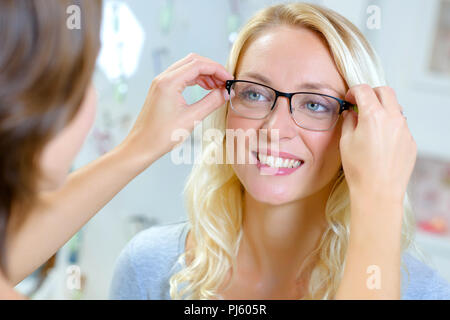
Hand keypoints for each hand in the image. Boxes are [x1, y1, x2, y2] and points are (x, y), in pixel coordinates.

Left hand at [124, 53, 232, 163]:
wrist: (141, 146)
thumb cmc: (162, 135)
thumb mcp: (192, 118)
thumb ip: (211, 102)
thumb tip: (226, 93)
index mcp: (169, 82)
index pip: (198, 64)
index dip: (217, 70)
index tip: (229, 80)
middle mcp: (163, 78)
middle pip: (193, 61)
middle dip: (211, 69)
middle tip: (225, 82)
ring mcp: (161, 82)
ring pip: (187, 67)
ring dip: (204, 74)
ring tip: (218, 87)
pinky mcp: (161, 89)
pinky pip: (181, 76)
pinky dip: (195, 79)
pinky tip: (206, 89)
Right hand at [340, 85, 416, 205]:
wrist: (378, 191)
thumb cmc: (360, 170)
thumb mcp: (346, 142)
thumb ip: (348, 122)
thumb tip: (350, 113)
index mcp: (373, 116)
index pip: (365, 90)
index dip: (354, 91)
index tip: (349, 98)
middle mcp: (393, 119)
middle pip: (385, 91)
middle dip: (372, 93)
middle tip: (361, 103)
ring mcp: (404, 130)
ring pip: (395, 108)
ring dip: (383, 109)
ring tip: (371, 124)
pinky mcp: (410, 142)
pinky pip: (401, 126)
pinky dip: (390, 126)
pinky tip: (380, 141)